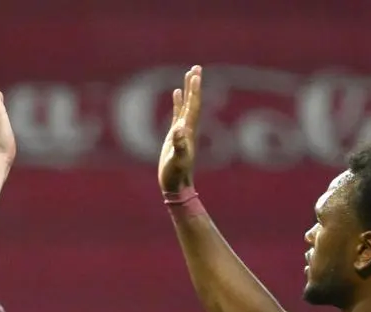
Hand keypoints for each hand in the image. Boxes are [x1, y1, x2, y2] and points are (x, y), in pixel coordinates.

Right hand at [158, 65, 202, 192]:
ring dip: (188, 89)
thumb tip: (179, 130)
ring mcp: (182, 130)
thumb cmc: (175, 174)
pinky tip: (176, 92)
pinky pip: (177, 113)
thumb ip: (179, 146)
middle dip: (194, 84)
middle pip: (193, 101)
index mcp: (188, 131)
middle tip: (196, 67)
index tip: (196, 74)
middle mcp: (188, 128)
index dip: (195, 90)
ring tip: (189, 73)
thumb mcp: (176, 161)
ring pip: (186, 104)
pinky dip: (178, 102)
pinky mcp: (174, 135)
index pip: (194, 106)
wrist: (175, 185)